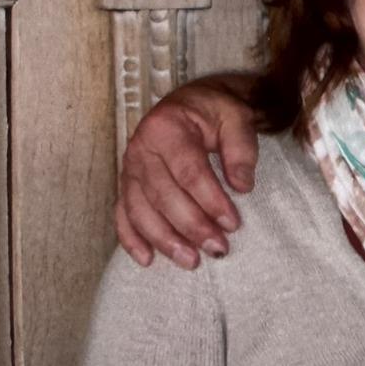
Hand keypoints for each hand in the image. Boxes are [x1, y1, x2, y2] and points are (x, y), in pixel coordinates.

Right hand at [115, 74, 258, 269]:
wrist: (194, 104)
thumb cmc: (216, 112)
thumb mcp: (236, 118)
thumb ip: (241, 149)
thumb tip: (241, 186)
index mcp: (167, 128)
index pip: (189, 172)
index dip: (211, 201)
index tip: (233, 224)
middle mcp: (141, 148)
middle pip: (163, 195)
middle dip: (191, 227)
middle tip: (218, 249)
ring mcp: (130, 167)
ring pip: (140, 210)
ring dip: (164, 240)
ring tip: (191, 261)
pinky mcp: (127, 183)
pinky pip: (123, 214)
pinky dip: (131, 239)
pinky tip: (148, 260)